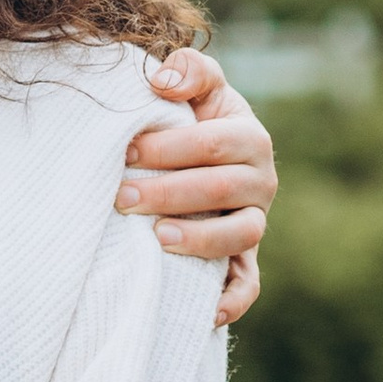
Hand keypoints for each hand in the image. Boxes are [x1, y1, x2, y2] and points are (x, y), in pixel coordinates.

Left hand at [119, 50, 275, 327]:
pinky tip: (205, 311)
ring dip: (201, 240)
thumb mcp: (196, 87)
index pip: (214, 142)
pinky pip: (248, 284)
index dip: (171, 147)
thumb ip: (190, 71)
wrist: (193, 157)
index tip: (126, 152)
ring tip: (158, 239)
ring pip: (241, 236)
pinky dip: (232, 299)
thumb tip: (163, 82)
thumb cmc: (186, 118)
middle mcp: (260, 180)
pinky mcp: (244, 259)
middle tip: (122, 197)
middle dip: (170, 193)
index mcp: (248, 136)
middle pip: (222, 189)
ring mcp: (254, 222)